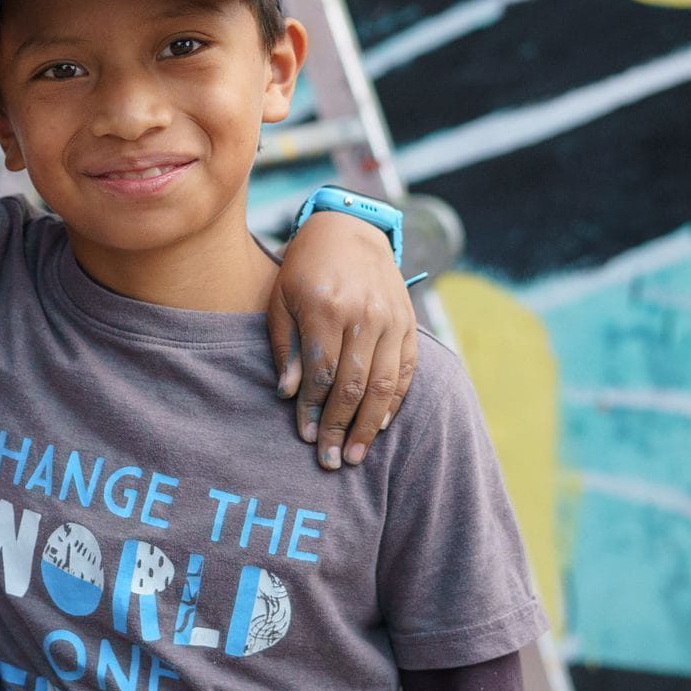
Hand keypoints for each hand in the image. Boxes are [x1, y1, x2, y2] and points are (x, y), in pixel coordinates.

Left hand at [270, 211, 418, 469]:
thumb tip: (288, 394)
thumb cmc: (304, 269)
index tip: (306, 438)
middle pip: (354, 384)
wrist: (349, 230)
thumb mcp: (281, 299)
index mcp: (328, 307)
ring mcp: (392, 319)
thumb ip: (285, 347)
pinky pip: (406, 371)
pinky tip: (378, 426)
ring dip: (369, 425)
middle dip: (340, 427)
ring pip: (385, 384)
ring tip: (354, 455)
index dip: (313, 410)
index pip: (322, 372)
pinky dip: (394, 402)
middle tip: (330, 461)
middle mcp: (365, 314)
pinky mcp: (409, 323)